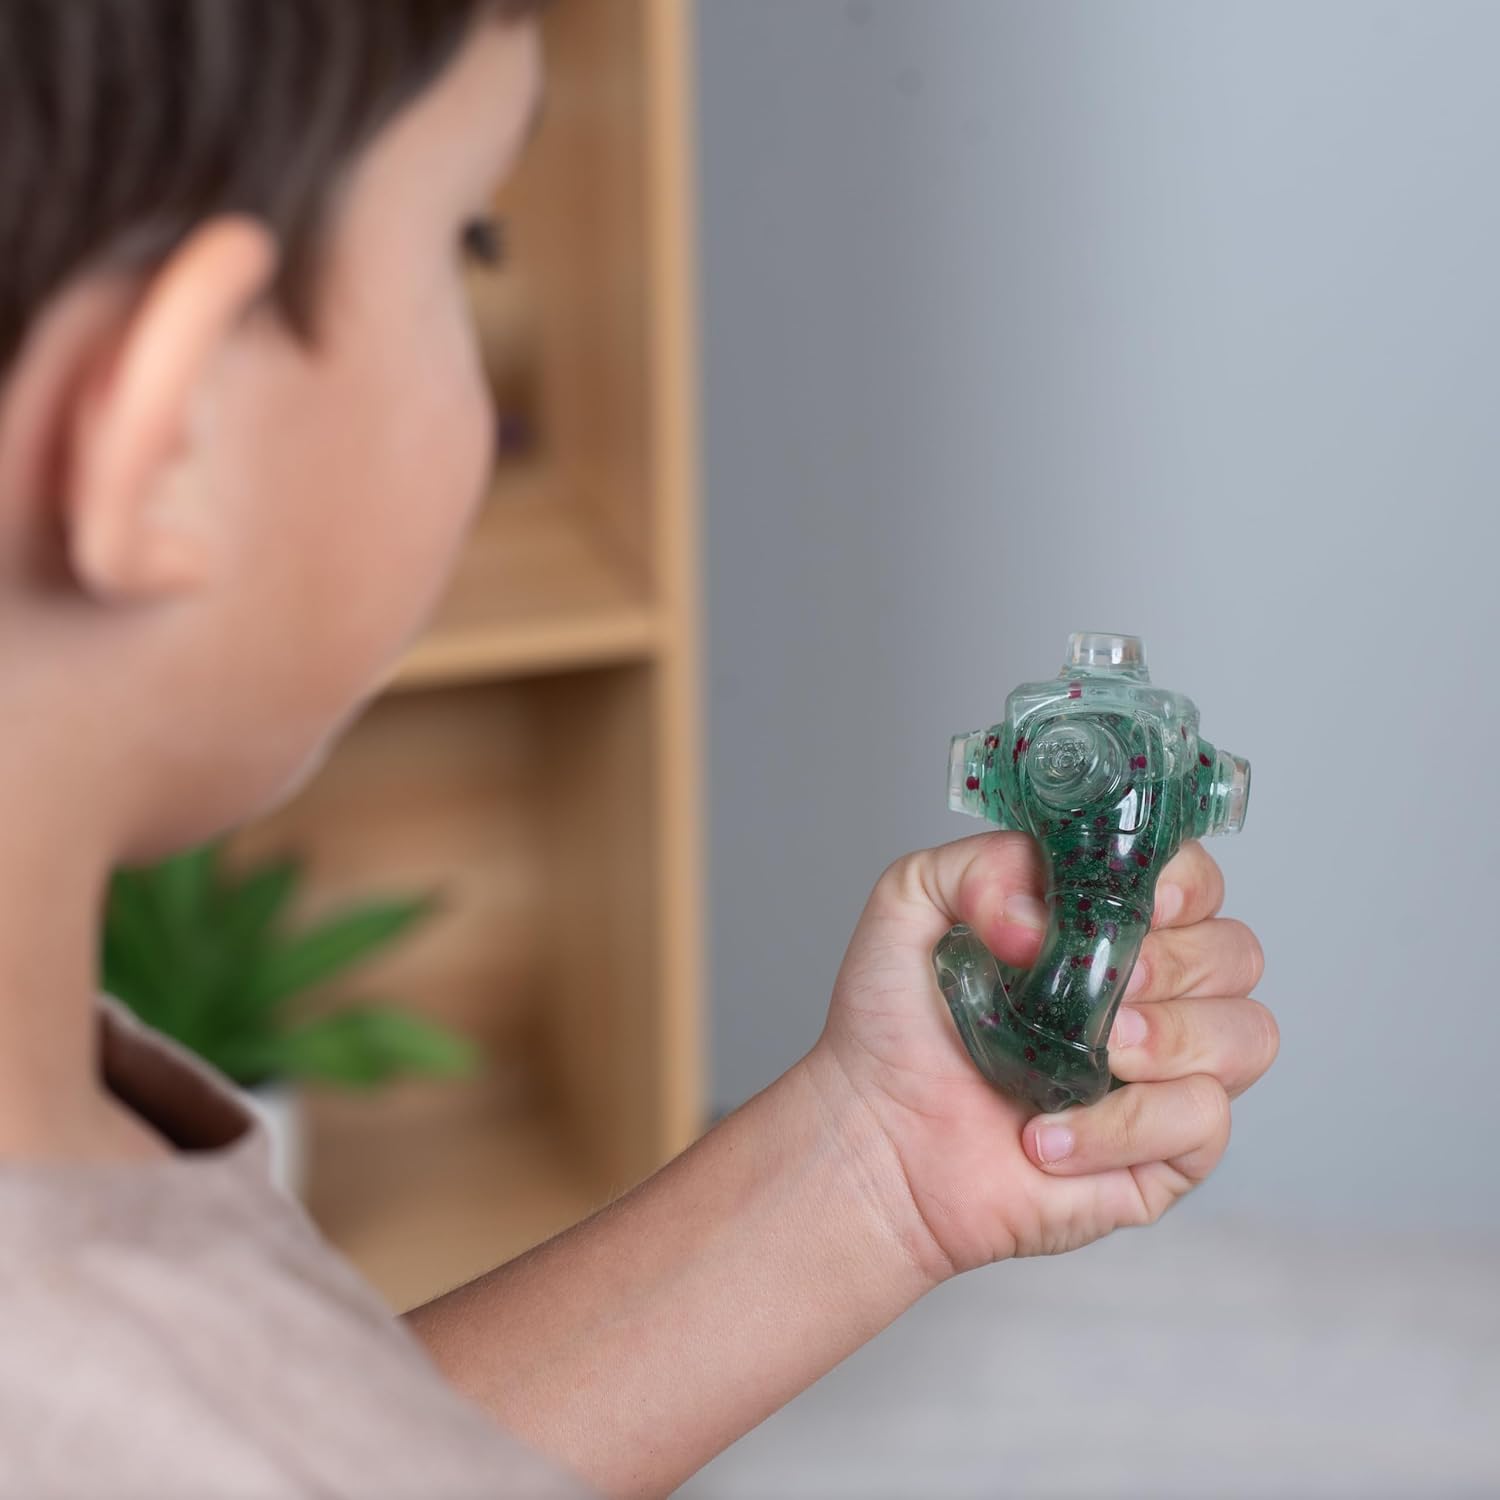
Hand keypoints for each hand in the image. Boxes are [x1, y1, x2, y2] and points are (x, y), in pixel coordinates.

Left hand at [804, 829, 1275, 1284]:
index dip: (1184, 884)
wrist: (872, 1138)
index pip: (1194, 881)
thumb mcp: (910, 903)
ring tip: (1097, 1055)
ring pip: (1247, 1035)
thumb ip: (979, 865)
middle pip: (1237, 953)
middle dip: (1174, 963)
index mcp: (1106, 926)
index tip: (1140, 899)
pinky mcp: (1164, 1155)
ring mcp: (1164, 1075)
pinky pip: (1203, 1123)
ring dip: (1173, 1038)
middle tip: (1105, 986)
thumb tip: (1041, 910)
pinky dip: (1125, 1126)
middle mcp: (1150, 994)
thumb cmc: (893, 1025)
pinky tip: (1050, 1134)